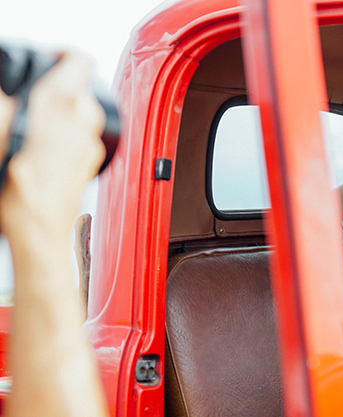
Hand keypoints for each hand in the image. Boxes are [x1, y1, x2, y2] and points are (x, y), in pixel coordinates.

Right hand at [0, 51, 104, 236]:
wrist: (41, 233)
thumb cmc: (21, 197)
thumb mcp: (0, 141)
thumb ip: (6, 110)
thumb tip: (7, 94)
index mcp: (62, 108)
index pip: (79, 60)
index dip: (62, 54)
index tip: (49, 60)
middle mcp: (84, 122)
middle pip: (82, 85)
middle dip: (60, 84)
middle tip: (36, 94)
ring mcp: (91, 142)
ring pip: (84, 110)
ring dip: (64, 109)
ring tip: (38, 123)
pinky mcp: (93, 159)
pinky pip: (84, 133)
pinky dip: (69, 131)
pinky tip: (47, 146)